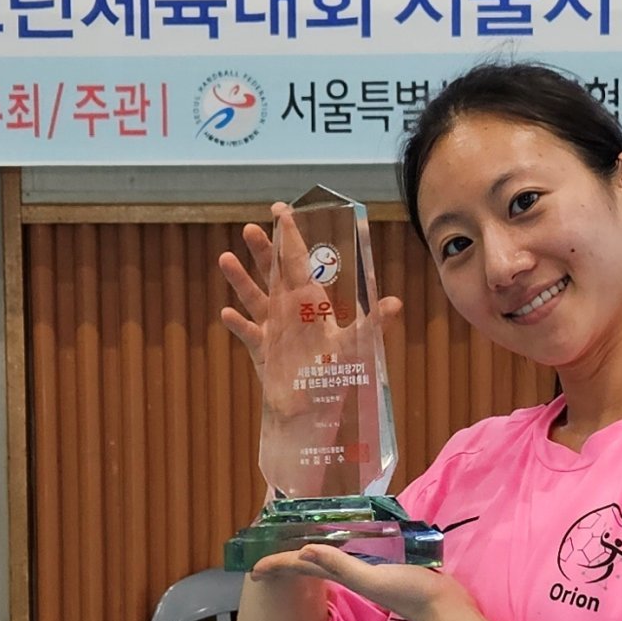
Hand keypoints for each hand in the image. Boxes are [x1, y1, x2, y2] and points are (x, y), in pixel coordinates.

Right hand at [219, 202, 402, 413]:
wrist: (318, 410)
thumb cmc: (339, 374)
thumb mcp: (359, 346)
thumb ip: (374, 323)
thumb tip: (396, 304)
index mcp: (313, 301)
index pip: (301, 261)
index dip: (292, 236)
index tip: (281, 210)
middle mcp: (291, 309)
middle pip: (274, 272)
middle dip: (263, 250)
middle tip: (251, 227)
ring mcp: (274, 328)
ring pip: (255, 297)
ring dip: (241, 279)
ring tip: (226, 259)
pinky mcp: (262, 351)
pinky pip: (247, 334)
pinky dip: (238, 324)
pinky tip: (228, 313)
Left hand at [265, 542, 474, 620]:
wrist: (444, 609)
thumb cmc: (410, 592)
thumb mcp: (372, 578)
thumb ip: (341, 565)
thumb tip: (305, 551)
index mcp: (342, 576)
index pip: (300, 567)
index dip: (276, 565)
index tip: (252, 566)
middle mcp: (348, 574)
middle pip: (309, 562)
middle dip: (288, 555)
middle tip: (270, 542)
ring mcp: (365, 573)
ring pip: (327, 559)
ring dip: (310, 551)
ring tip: (297, 540)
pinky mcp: (381, 570)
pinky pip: (350, 556)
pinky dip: (338, 549)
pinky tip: (343, 544)